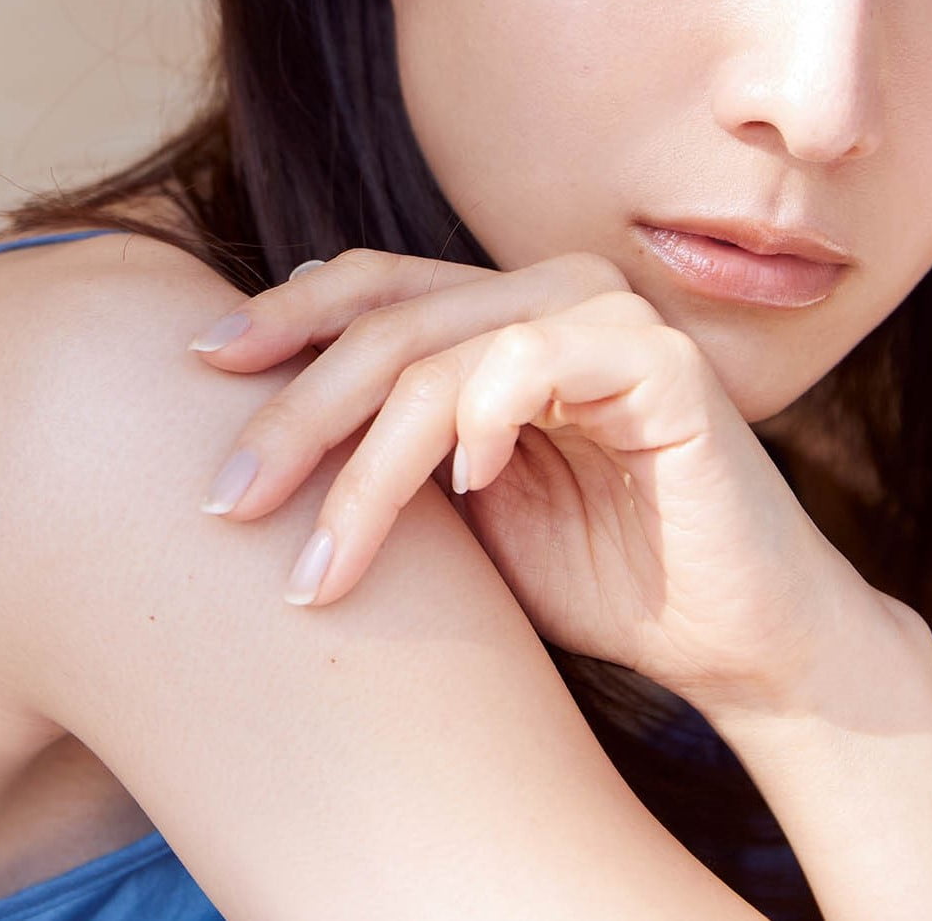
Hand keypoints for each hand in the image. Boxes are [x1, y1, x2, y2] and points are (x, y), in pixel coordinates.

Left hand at [188, 246, 891, 719]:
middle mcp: (547, 294)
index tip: (195, 370)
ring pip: (439, 356)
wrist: (736, 644)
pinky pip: (534, 360)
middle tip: (229, 505)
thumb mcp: (457, 515)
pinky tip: (467, 490)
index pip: (369, 287)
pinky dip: (482, 420)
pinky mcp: (659, 360)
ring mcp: (607, 316)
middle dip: (293, 416)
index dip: (279, 317)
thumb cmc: (600, 578)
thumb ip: (384, 455)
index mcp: (499, 315)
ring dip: (364, 465)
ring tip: (321, 565)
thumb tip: (248, 440)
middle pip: (383, 322)